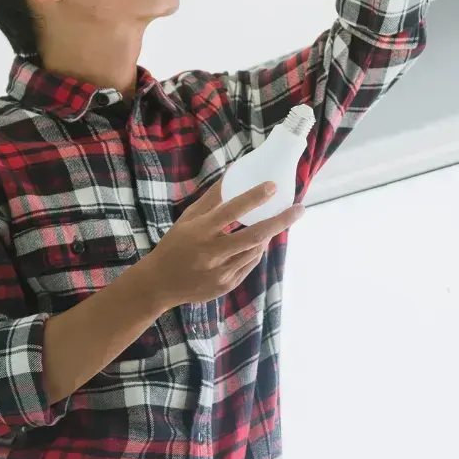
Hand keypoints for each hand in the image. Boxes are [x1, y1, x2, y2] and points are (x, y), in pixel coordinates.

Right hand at [132, 179, 304, 309]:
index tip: (273, 186)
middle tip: (299, 209)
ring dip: (268, 235)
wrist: (159, 284)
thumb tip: (233, 172)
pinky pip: (250, 264)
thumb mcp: (188, 218)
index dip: (254, 198)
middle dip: (281, 221)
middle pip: (255, 235)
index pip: (231, 211)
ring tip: (275, 222)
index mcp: (200, 231)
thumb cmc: (175, 244)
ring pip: (256, 250)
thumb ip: (212, 198)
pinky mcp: (226, 285)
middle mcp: (212, 253)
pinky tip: (255, 243)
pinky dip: (256, 250)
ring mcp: (221, 272)